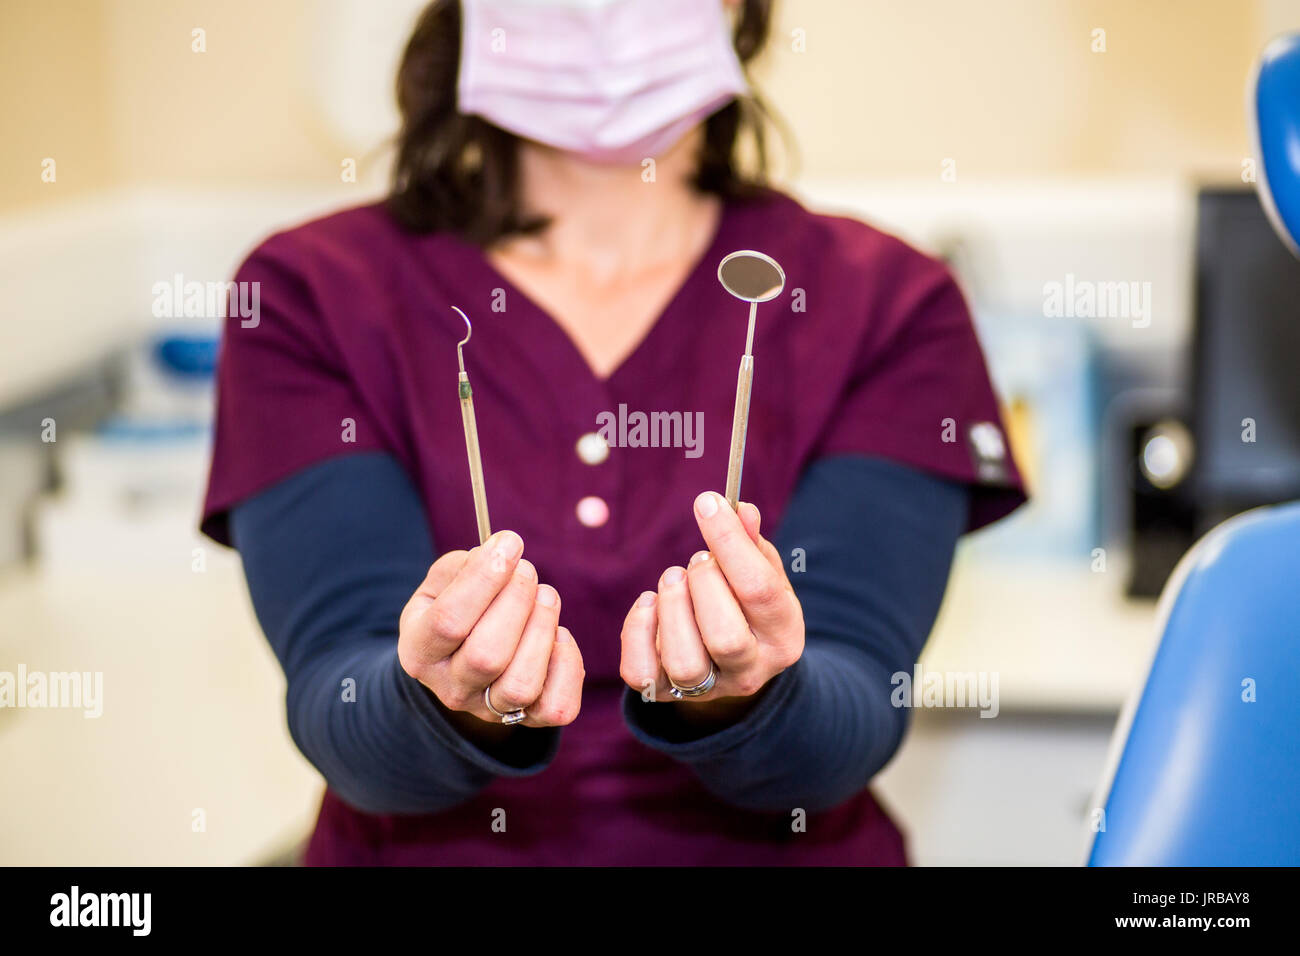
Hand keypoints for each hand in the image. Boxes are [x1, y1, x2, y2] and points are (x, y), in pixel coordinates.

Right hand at [398, 530, 583, 730]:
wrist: (462, 662)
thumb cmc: (455, 609)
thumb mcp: (442, 584)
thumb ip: (465, 566)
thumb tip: (502, 553)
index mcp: (419, 652)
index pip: (448, 620)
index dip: (484, 578)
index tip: (510, 542)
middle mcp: (451, 688)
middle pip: (487, 655)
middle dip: (517, 601)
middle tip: (528, 570)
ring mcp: (489, 710)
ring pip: (521, 684)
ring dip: (542, 630)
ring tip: (546, 598)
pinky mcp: (529, 719)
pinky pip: (557, 707)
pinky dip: (567, 666)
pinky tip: (558, 637)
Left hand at [619, 492, 803, 716]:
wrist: (734, 664)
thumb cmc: (748, 606)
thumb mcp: (764, 574)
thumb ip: (752, 543)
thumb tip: (739, 509)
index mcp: (784, 636)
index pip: (760, 590)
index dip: (730, 542)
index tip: (707, 503)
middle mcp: (750, 670)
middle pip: (725, 636)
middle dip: (703, 583)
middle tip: (697, 560)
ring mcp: (708, 688)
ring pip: (685, 661)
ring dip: (672, 607)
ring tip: (673, 581)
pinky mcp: (667, 692)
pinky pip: (642, 672)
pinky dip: (637, 631)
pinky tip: (649, 605)